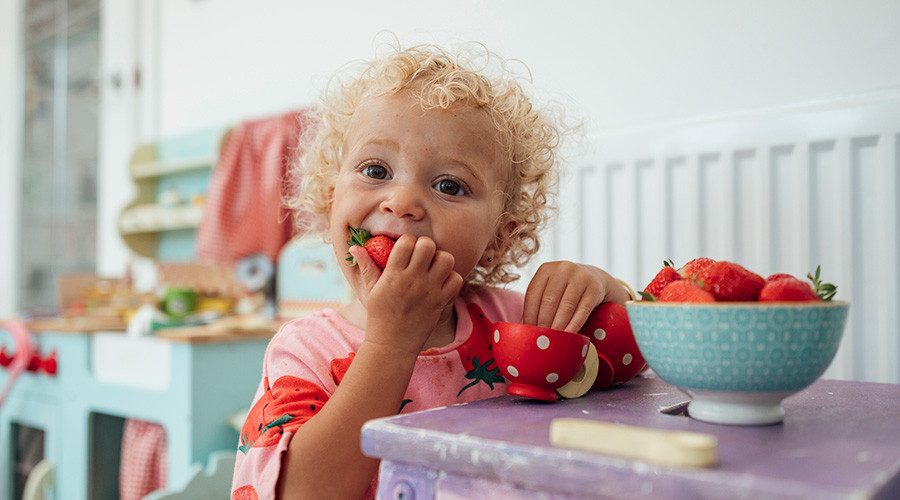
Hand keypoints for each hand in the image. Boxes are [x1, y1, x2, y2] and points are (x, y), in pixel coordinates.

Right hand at [350, 234, 462, 353]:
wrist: (392, 345)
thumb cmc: (379, 316)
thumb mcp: (371, 290)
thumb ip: (366, 266)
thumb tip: (353, 247)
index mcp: (393, 274)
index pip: (407, 241)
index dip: (408, 241)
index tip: (406, 250)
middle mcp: (412, 279)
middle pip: (428, 245)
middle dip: (426, 246)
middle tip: (422, 258)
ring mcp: (429, 290)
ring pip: (446, 259)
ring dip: (441, 261)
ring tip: (434, 269)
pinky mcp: (441, 302)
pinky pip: (456, 279)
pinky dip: (452, 278)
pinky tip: (442, 283)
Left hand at [523, 261, 629, 332]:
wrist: (593, 278)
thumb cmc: (564, 288)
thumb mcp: (549, 289)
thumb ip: (536, 304)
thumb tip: (522, 328)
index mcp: (546, 269)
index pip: (533, 295)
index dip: (529, 315)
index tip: (529, 331)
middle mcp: (563, 269)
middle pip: (549, 301)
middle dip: (543, 322)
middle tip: (542, 338)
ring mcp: (580, 277)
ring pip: (566, 307)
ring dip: (558, 326)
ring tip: (553, 339)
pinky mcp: (594, 288)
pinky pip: (582, 311)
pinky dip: (574, 325)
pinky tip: (569, 335)